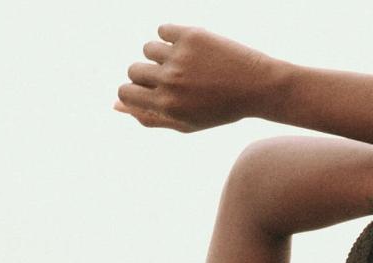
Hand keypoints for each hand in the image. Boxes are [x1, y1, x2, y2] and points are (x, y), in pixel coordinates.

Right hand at [113, 24, 282, 131]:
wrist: (256, 87)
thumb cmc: (219, 110)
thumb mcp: (185, 123)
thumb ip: (149, 117)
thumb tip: (116, 105)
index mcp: (167, 106)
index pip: (125, 92)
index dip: (132, 91)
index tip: (148, 91)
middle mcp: (170, 81)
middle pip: (133, 70)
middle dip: (147, 74)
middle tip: (173, 80)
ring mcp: (179, 56)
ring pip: (148, 48)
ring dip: (161, 55)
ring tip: (185, 64)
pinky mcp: (190, 34)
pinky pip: (162, 29)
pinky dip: (171, 37)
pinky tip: (191, 49)